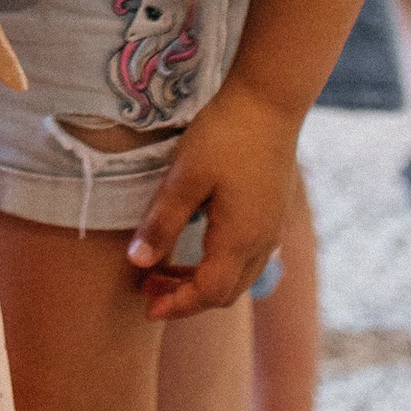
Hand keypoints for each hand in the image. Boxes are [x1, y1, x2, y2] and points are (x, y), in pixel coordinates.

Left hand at [124, 78, 302, 320]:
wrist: (269, 101)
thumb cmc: (225, 136)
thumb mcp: (184, 177)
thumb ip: (162, 222)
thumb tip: (137, 263)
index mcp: (240, 240)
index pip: (209, 293)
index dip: (177, 306)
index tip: (147, 309)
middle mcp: (262, 243)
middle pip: (225, 291)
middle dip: (185, 297)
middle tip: (147, 288)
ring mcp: (271, 228)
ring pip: (236, 275)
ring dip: (201, 280)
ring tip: (163, 267)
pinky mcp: (272, 213)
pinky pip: (246, 256)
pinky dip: (217, 262)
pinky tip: (196, 242)